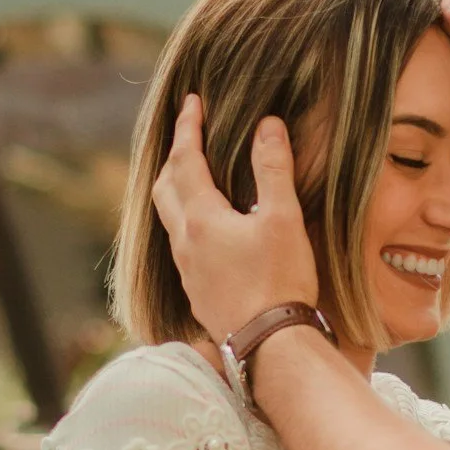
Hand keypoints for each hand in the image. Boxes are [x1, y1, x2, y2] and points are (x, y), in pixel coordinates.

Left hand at [152, 94, 320, 344]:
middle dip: (173, 158)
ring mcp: (188, 271)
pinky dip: (187, 222)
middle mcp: (185, 243)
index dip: (188, 128)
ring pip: (169, 219)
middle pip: (165, 188)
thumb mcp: (284, 219)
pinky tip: (206, 230)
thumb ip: (274, 170)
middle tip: (187, 137)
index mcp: (201, 219)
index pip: (186, 160)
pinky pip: (181, 246)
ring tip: (192, 178)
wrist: (270, 347)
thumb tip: (267, 126)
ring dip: (176, 191)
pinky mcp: (198, 293)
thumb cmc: (279, 283)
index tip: (191, 102)